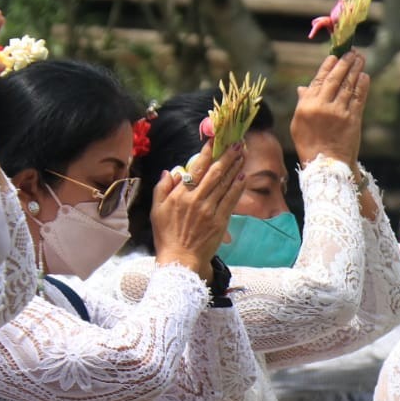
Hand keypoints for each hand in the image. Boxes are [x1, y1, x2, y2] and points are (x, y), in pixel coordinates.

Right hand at [150, 142, 247, 280]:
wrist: (180, 260)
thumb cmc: (166, 236)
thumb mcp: (156, 210)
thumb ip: (162, 188)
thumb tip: (170, 171)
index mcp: (180, 195)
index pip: (195, 168)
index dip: (207, 152)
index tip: (214, 140)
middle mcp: (196, 199)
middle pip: (214, 172)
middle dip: (226, 155)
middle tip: (236, 142)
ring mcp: (210, 210)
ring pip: (225, 184)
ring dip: (235, 167)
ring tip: (242, 154)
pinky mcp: (220, 221)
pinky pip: (231, 200)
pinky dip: (237, 187)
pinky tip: (243, 176)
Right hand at [290, 52, 369, 165]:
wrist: (326, 165)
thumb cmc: (310, 144)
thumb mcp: (299, 123)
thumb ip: (302, 103)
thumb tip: (304, 87)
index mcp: (307, 105)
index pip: (319, 79)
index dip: (328, 66)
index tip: (334, 56)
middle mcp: (323, 106)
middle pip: (336, 79)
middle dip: (345, 63)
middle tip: (352, 52)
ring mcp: (339, 112)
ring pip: (349, 86)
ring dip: (356, 70)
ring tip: (360, 58)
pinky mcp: (353, 120)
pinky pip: (359, 98)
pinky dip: (362, 86)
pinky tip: (365, 76)